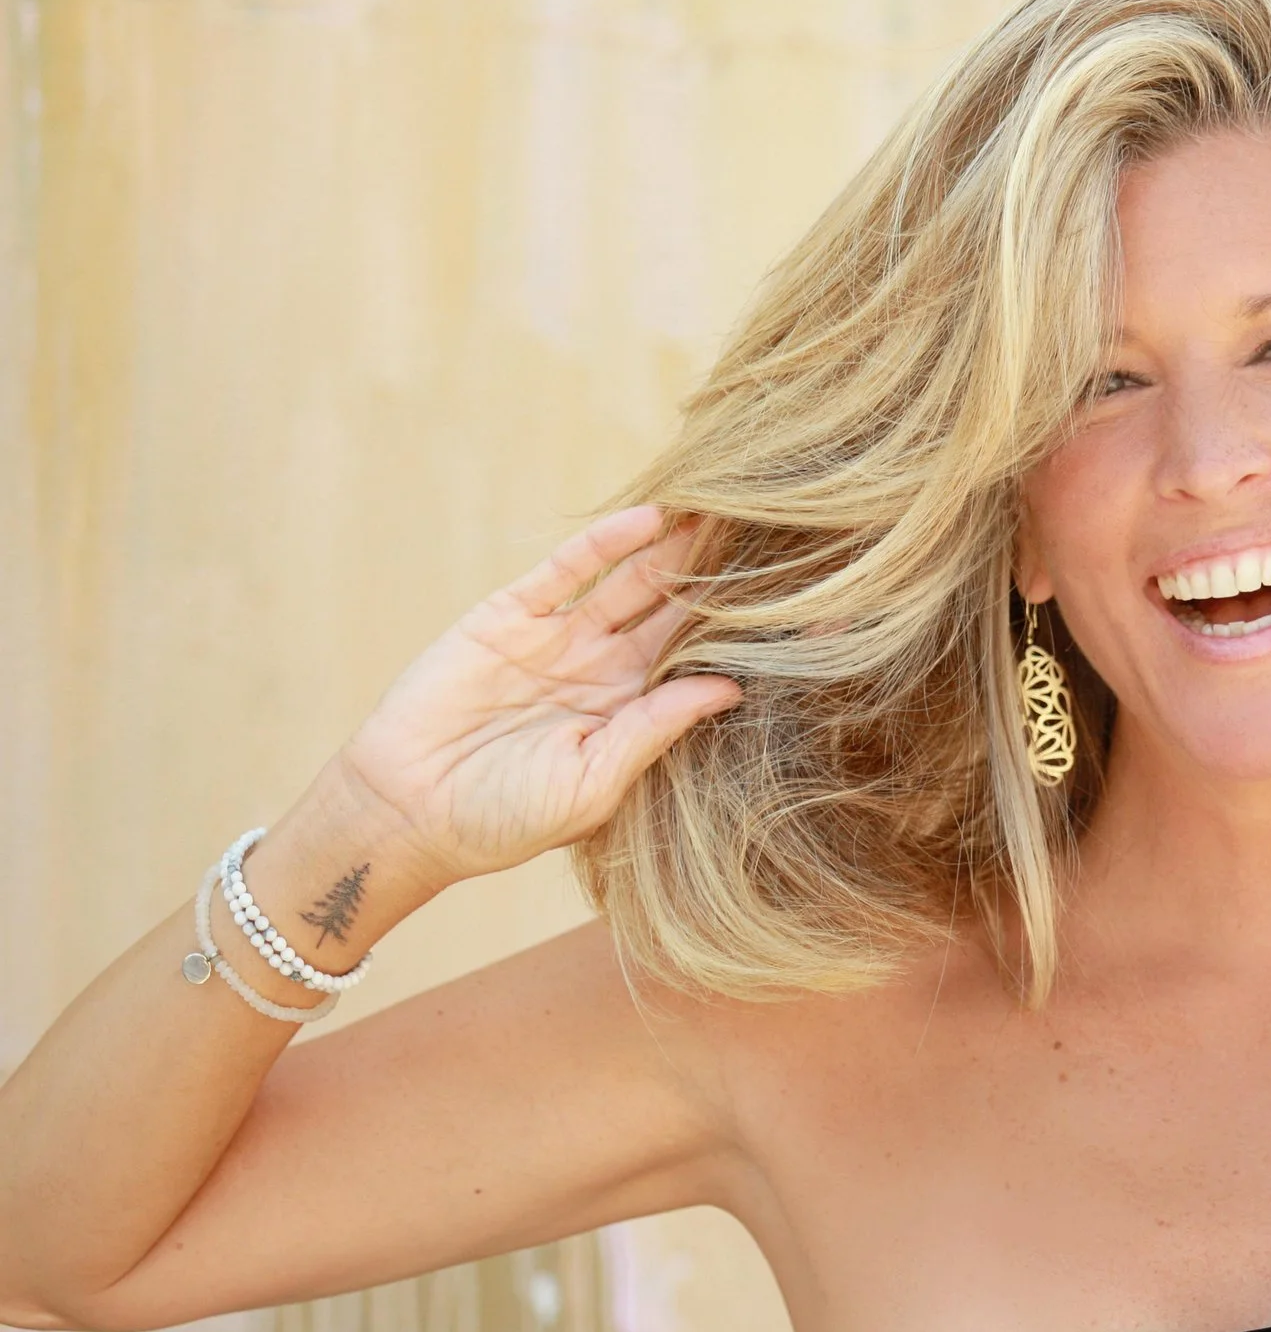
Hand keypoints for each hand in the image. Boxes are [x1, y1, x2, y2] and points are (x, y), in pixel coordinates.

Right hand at [332, 507, 741, 883]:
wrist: (405, 814)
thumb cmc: (504, 820)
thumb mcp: (592, 784)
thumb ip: (654, 730)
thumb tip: (730, 687)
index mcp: (634, 713)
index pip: (699, 661)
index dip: (741, 634)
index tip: (803, 603)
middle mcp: (604, 669)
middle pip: (674, 611)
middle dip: (718, 576)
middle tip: (776, 532)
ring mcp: (558, 638)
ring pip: (629, 582)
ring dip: (673, 549)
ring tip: (722, 511)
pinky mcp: (509, 617)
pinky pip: (565, 570)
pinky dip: (605, 544)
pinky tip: (650, 519)